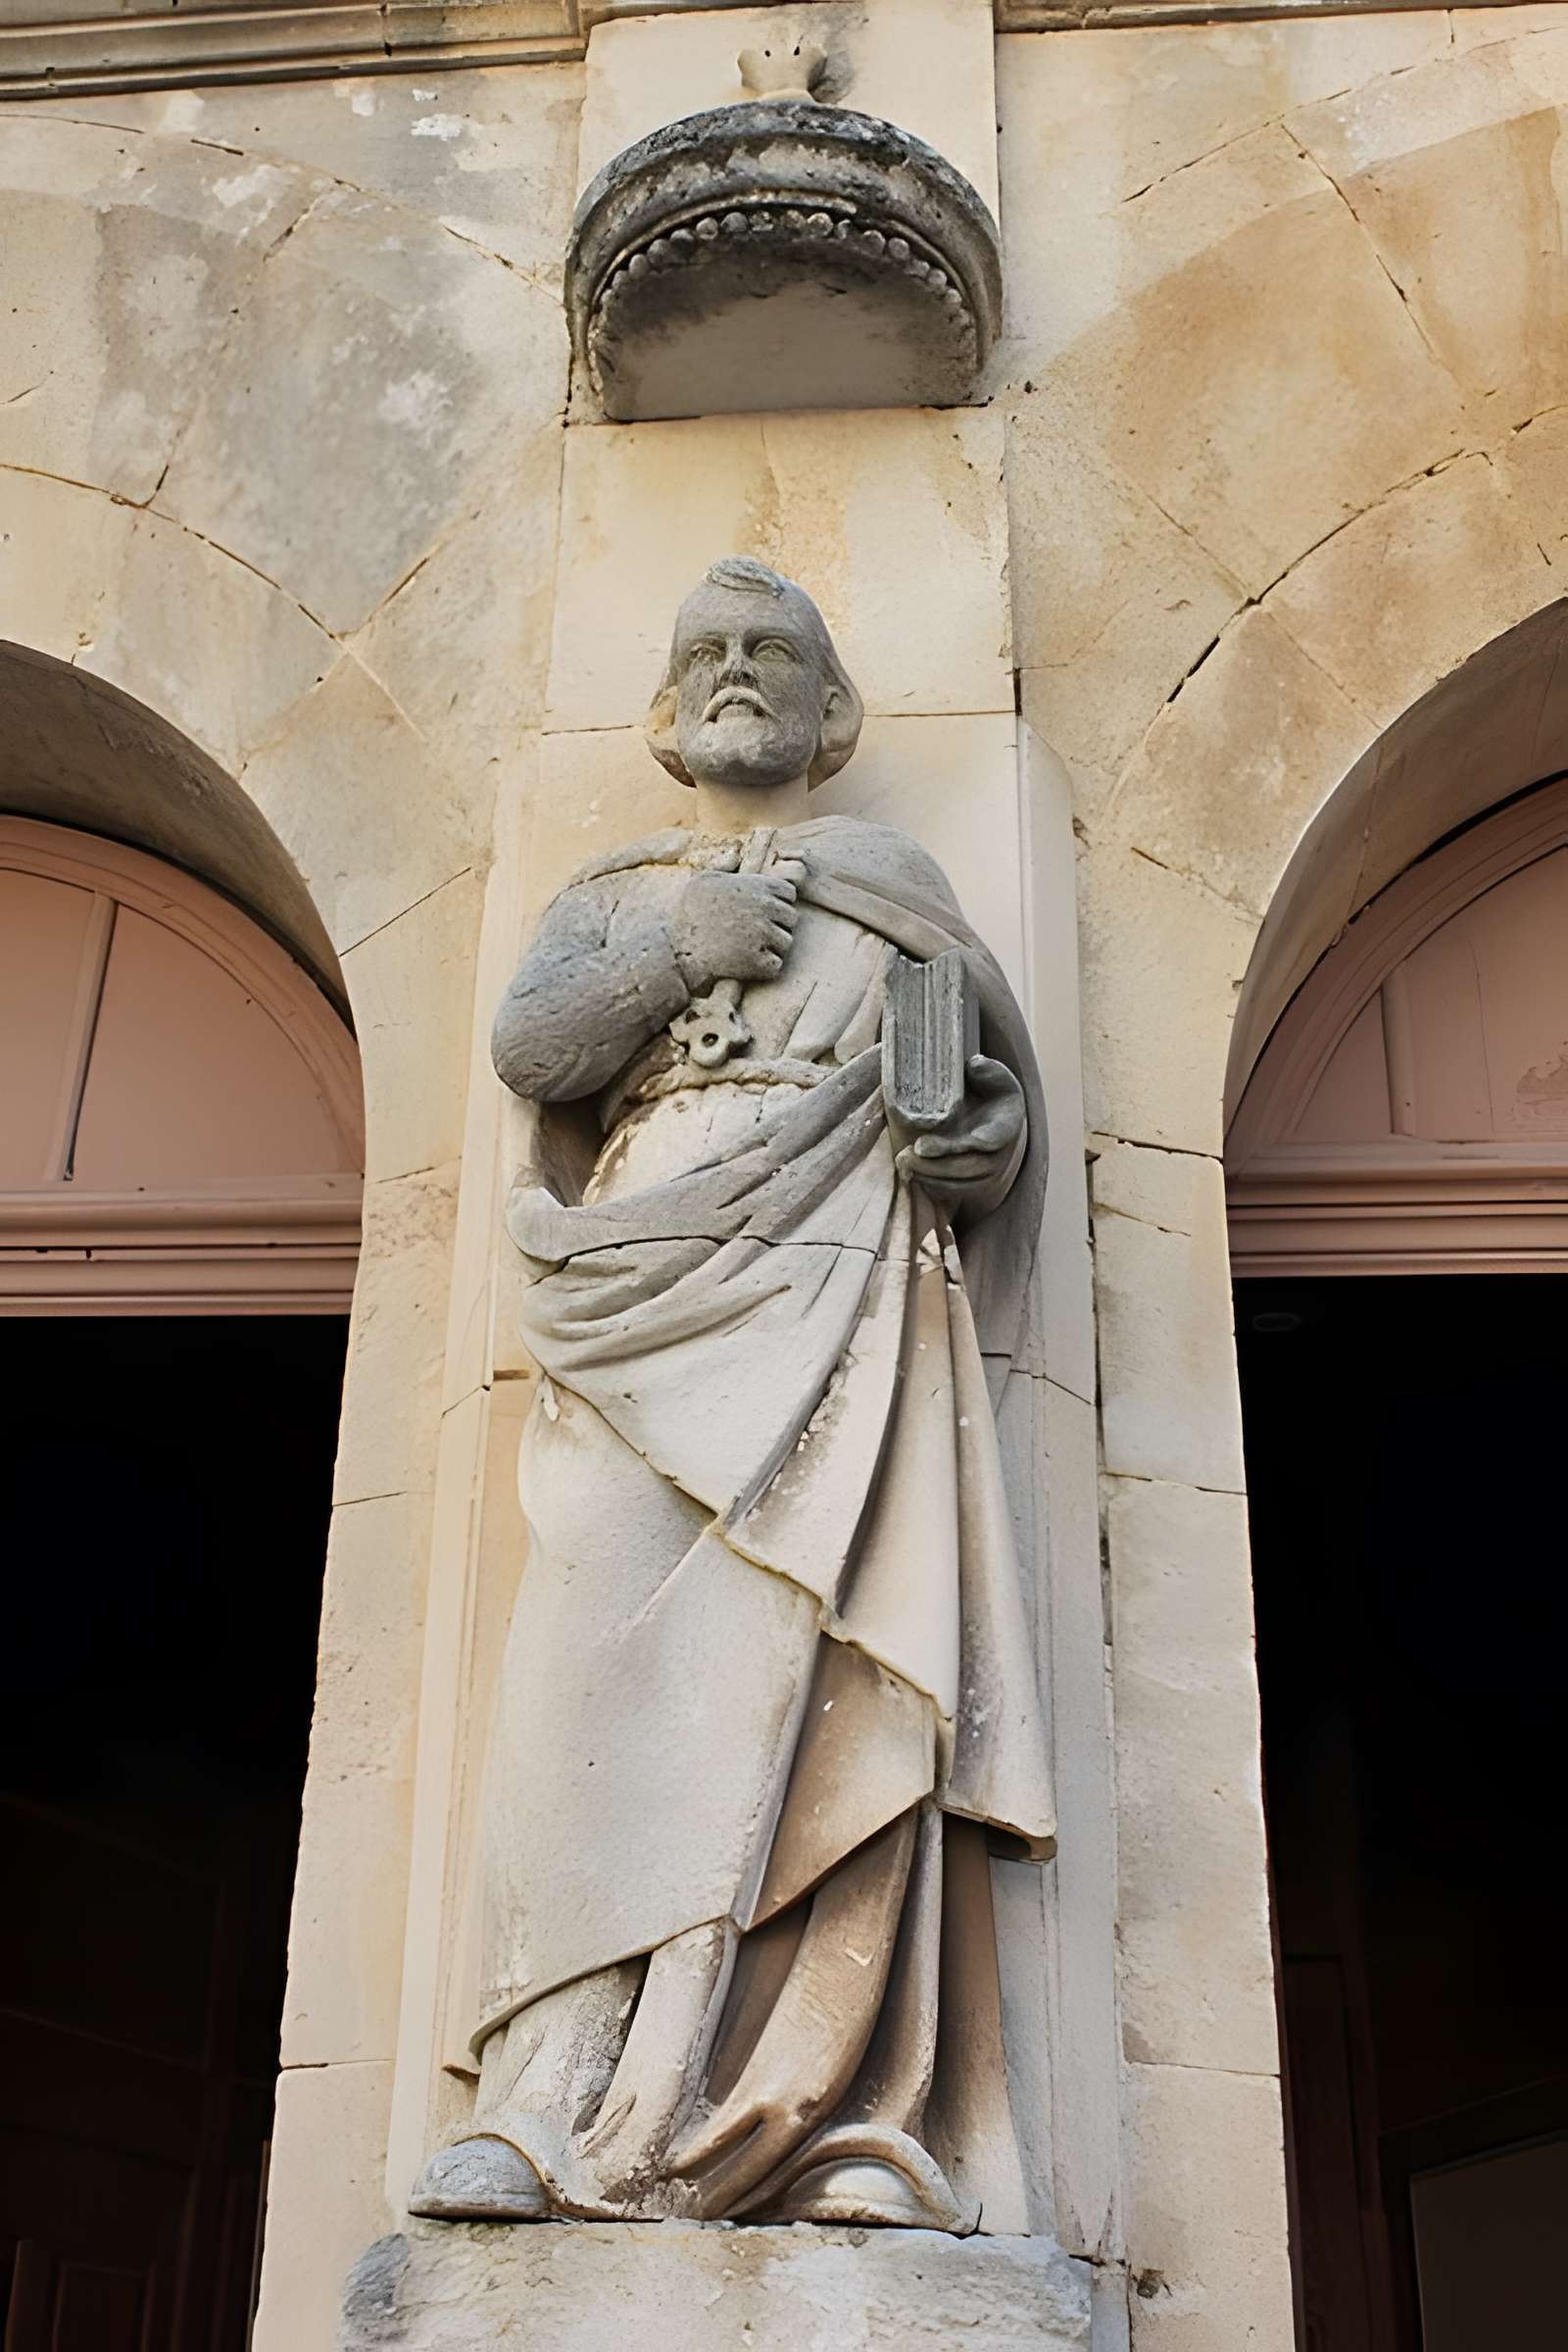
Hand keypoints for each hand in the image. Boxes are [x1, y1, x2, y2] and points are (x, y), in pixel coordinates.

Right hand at [670, 863, 804, 993]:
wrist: (676, 949)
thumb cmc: (687, 913)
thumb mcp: (701, 880)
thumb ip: (723, 865)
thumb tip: (735, 854)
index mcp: (757, 886)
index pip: (788, 894)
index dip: (777, 904)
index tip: (761, 913)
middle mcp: (765, 908)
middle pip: (790, 919)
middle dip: (776, 925)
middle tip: (754, 933)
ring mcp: (764, 935)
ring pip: (785, 942)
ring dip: (772, 947)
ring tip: (749, 948)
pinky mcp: (759, 961)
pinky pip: (776, 965)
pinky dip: (765, 967)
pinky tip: (748, 964)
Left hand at [894, 1053, 1025, 1215]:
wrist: (998, 1120)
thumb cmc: (992, 1094)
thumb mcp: (996, 1077)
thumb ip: (988, 1070)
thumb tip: (973, 1065)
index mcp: (1006, 1128)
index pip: (987, 1141)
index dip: (956, 1146)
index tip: (923, 1145)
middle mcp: (1000, 1156)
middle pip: (967, 1168)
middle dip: (934, 1165)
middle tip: (905, 1154)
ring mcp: (988, 1175)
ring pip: (957, 1183)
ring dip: (928, 1175)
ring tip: (902, 1161)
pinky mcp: (974, 1186)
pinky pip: (951, 1191)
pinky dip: (931, 1184)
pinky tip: (910, 1171)